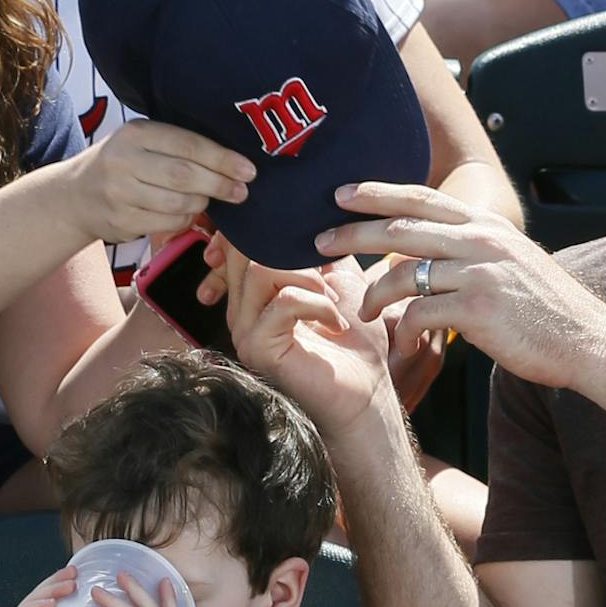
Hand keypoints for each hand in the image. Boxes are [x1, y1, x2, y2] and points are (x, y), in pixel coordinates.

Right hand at [66, 121, 254, 246]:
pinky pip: (167, 223)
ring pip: (179, 203)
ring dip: (203, 203)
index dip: (223, 158)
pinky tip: (188, 213)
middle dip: (220, 184)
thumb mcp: (142, 141)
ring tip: (212, 199)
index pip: (189, 145)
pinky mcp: (120, 221)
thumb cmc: (122, 163)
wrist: (73, 196)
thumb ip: (177, 144)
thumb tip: (233, 158)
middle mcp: (123, 161)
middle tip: (242, 191)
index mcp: (135, 133)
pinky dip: (186, 219)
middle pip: (185, 176)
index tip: (248, 169)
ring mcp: (119, 193)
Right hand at [224, 248, 398, 438]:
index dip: (265, 230)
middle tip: (328, 279)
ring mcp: (245, 330)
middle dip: (295, 253)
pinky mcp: (258, 348)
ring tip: (332, 302)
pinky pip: (284, 302)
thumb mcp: (340, 281)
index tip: (303, 234)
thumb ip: (320, 249)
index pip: (238, 244)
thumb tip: (313, 211)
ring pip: (262, 270)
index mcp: (254, 293)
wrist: (367, 395)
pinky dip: (318, 304)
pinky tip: (336, 323)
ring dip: (310, 278)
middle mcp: (241, 310)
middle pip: (247, 251)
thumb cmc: (355, 343)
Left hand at [323, 184, 605, 390]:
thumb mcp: (512, 261)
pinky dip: (403, 330)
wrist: (586, 340)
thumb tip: (434, 254)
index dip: (378, 192)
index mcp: (486, 225)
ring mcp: (479, 272)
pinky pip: (419, 314)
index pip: (422, 198)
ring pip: (402, 272)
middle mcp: (481, 240)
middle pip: (401, 227)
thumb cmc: (547, 309)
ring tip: (360, 311)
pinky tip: (404, 346)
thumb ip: (474, 250)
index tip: (342, 193)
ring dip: (372, 293)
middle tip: (318, 238)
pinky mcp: (476, 309)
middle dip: (353, 231)